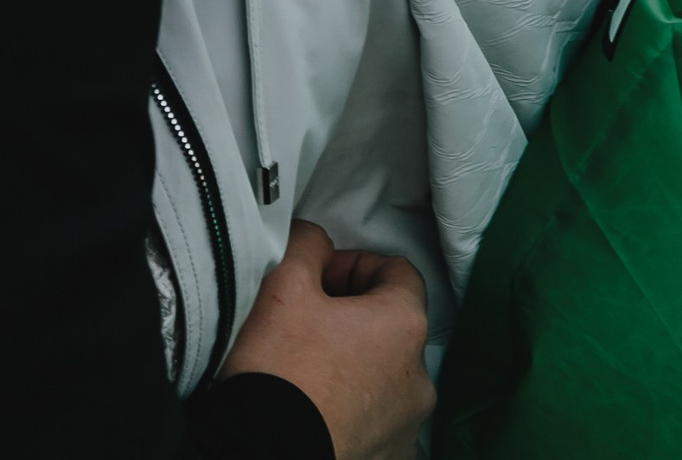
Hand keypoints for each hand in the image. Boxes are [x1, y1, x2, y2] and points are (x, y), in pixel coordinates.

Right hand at [221, 221, 433, 459]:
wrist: (263, 453)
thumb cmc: (279, 372)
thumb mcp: (283, 283)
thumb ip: (308, 244)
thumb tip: (316, 243)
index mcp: (404, 326)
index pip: (397, 272)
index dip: (354, 264)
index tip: (319, 278)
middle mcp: (418, 378)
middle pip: (391, 326)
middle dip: (351, 316)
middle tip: (304, 321)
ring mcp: (407, 426)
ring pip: (384, 377)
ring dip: (354, 366)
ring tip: (305, 370)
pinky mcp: (388, 457)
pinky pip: (377, 423)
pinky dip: (352, 411)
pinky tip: (315, 408)